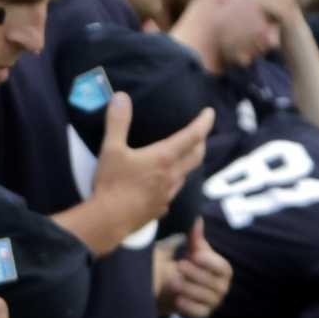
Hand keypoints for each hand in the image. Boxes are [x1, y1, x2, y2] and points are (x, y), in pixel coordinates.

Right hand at [90, 96, 214, 242]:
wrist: (108, 220)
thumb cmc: (112, 183)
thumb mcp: (111, 149)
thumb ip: (117, 122)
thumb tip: (121, 96)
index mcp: (163, 158)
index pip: (192, 136)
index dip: (204, 123)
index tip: (210, 113)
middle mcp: (171, 175)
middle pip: (196, 156)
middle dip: (200, 142)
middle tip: (200, 134)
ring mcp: (167, 194)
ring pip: (185, 175)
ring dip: (188, 162)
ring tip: (183, 156)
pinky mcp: (160, 208)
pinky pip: (173, 192)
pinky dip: (174, 181)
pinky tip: (164, 184)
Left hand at [160, 219, 231, 317]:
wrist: (175, 286)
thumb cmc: (188, 264)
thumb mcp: (191, 250)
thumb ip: (195, 238)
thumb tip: (198, 220)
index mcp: (223, 270)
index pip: (222, 267)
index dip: (210, 261)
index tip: (195, 255)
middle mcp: (222, 287)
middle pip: (212, 282)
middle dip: (195, 274)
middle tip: (179, 266)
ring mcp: (213, 302)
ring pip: (205, 297)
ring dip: (189, 289)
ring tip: (173, 282)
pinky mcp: (203, 314)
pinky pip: (198, 313)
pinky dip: (188, 307)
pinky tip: (177, 300)